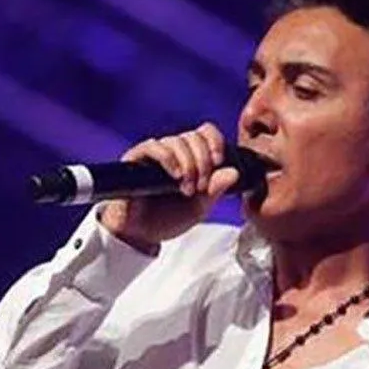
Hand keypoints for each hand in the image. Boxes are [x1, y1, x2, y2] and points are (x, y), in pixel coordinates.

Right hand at [99, 122, 239, 251]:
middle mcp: (172, 152)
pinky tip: (175, 175)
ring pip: (176, 141)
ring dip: (188, 164)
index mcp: (189, 158)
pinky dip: (168, 158)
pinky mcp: (135, 159)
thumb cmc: (166, 220)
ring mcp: (153, 154)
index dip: (215, 141)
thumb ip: (215, 191)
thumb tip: (233, 173)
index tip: (219, 161)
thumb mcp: (198, 208)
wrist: (139, 236)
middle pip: (193, 136)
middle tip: (201, 187)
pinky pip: (153, 146)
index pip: (204, 133)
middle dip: (203, 161)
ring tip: (187, 189)